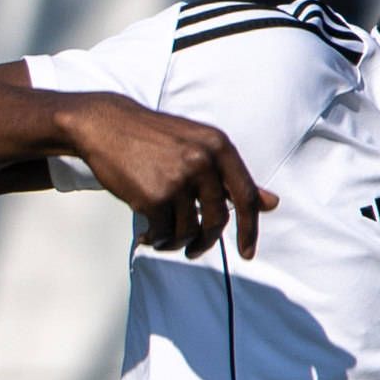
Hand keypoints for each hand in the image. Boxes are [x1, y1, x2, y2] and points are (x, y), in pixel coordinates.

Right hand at [56, 95, 271, 257]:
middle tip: (193, 249)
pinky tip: (148, 235)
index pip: (246, 196)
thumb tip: (271, 203)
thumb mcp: (199, 147)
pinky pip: (164, 233)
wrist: (107, 126)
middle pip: (217, 220)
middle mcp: (202, 161)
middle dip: (205, 242)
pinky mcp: (153, 195)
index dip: (249, 228)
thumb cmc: (155, 139)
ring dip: (177, 243)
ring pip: (189, 231)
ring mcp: (178, 179)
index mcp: (218, 146)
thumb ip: (232, 178)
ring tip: (164, 237)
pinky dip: (157, 240)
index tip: (247, 252)